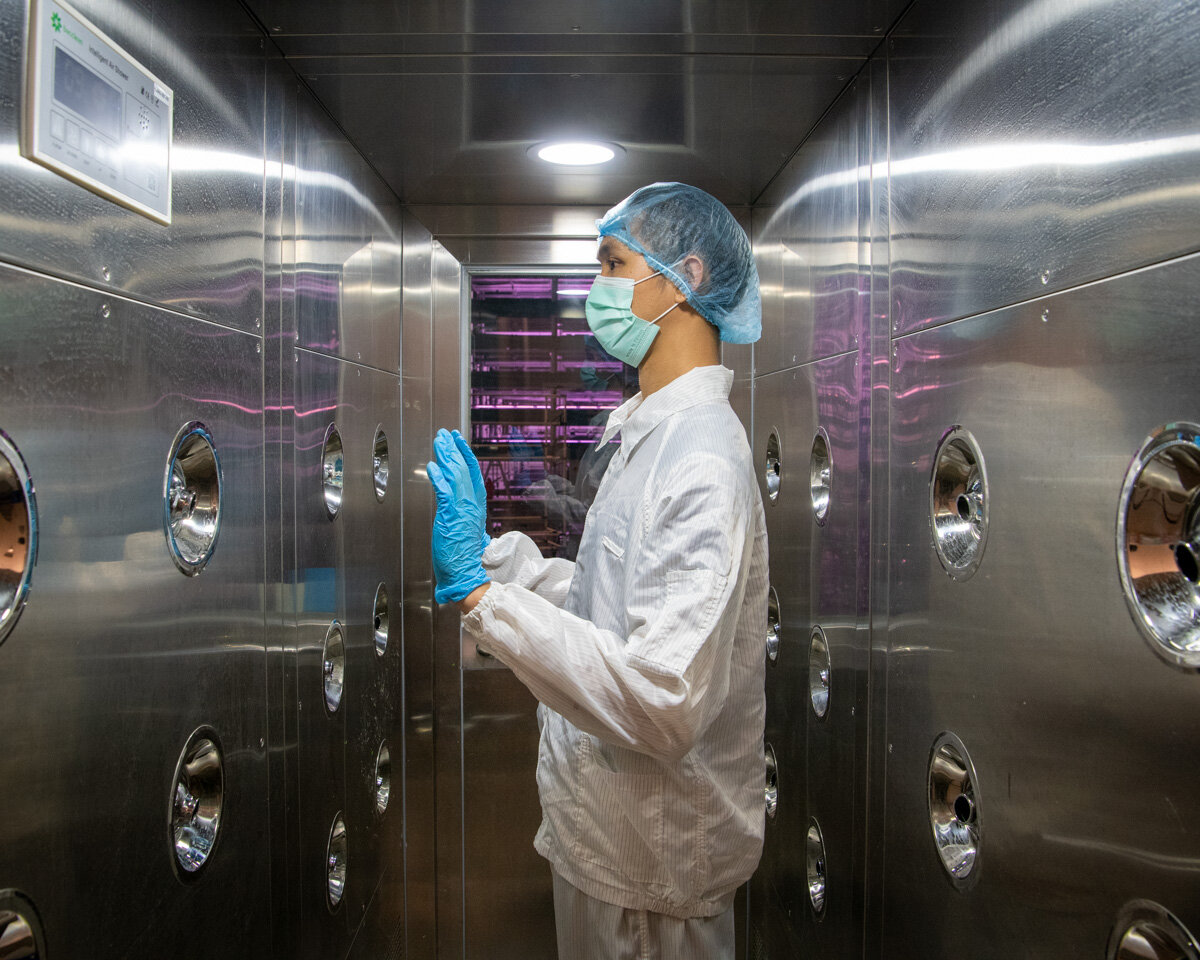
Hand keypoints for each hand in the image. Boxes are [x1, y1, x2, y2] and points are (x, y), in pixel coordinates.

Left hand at [427, 429, 489, 603]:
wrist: (465, 572)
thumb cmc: (463, 554)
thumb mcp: (466, 527)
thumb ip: (463, 511)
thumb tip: (457, 502)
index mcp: (477, 504)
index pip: (473, 473)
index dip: (465, 454)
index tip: (458, 440)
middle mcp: (472, 503)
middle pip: (463, 469)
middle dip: (453, 449)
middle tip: (444, 434)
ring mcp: (462, 508)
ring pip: (455, 475)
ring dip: (445, 457)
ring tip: (438, 442)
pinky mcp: (451, 515)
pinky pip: (444, 491)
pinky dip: (438, 478)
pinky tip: (432, 466)